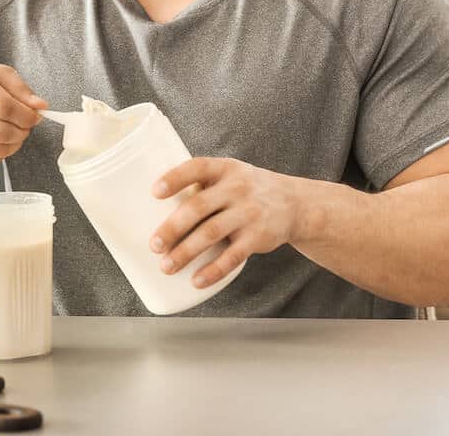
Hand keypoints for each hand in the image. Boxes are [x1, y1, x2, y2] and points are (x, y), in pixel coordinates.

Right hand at [0, 59, 46, 166]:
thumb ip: (20, 88)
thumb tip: (41, 106)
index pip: (5, 107)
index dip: (26, 117)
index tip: (35, 118)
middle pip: (1, 131)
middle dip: (22, 133)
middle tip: (25, 128)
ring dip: (14, 145)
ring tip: (14, 135)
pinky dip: (0, 154)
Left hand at [150, 157, 297, 288]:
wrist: (295, 203)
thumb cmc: (247, 189)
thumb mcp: (230, 174)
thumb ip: (201, 184)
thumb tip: (154, 206)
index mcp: (225, 168)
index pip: (197, 168)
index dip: (175, 178)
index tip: (154, 193)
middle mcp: (237, 188)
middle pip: (199, 207)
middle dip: (173, 227)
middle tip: (153, 245)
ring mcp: (248, 213)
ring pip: (211, 234)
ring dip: (186, 252)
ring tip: (166, 266)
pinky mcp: (257, 238)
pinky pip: (232, 257)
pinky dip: (213, 270)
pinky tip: (196, 280)